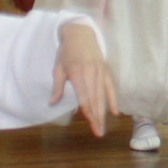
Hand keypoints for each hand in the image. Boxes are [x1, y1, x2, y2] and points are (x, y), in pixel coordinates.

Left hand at [50, 21, 113, 135]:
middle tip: (99, 133)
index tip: (91, 124)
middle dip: (97, 118)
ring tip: (103, 127)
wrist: (80, 34)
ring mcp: (100, 72)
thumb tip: (52, 103)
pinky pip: (111, 87)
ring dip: (104, 113)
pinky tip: (115, 112)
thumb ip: (58, 86)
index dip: (88, 112)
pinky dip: (113, 100)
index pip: (85, 97)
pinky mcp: (106, 70)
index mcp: (78, 74)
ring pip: (103, 96)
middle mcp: (91, 74)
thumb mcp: (58, 68)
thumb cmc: (67, 52)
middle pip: (96, 100)